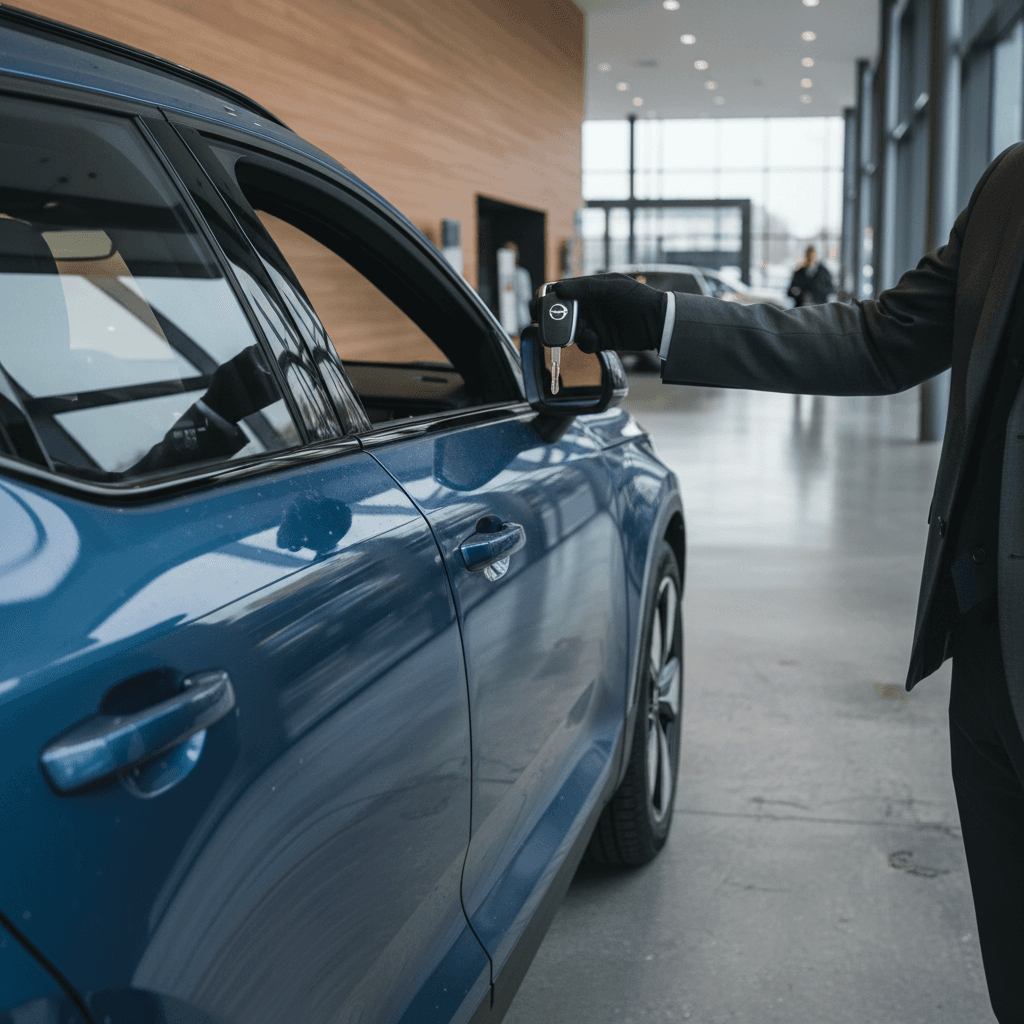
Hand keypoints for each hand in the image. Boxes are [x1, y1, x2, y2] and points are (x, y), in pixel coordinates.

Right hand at [529, 273, 666, 353]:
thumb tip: (558, 289)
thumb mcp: (610, 287)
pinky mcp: (600, 340)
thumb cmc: (637, 298)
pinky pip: (584, 344)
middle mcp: (588, 306)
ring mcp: (593, 324)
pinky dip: (585, 343)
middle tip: (547, 327)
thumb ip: (584, 287)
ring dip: (570, 334)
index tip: (537, 306)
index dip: (546, 299)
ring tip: (583, 332)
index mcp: (588, 289)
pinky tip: (595, 340)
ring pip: (570, 331)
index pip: (560, 293)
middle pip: (560, 314)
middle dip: (552, 321)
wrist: (658, 322)